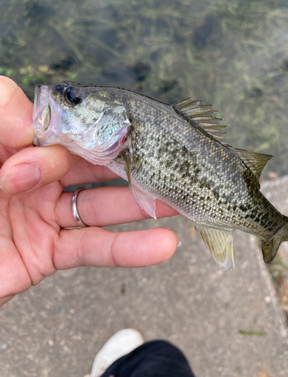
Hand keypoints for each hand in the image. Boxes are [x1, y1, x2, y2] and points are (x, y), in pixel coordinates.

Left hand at [0, 77, 177, 306]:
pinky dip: (129, 250)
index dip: (86, 127)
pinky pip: (93, 248)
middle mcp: (33, 173)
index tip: (108, 133)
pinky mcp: (46, 254)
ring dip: (144, 202)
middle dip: (134, 160)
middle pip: (94, 161)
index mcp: (12, 139)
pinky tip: (163, 245)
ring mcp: (42, 213)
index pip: (63, 122)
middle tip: (172, 159)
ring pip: (103, 203)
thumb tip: (33, 129)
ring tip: (182, 198)